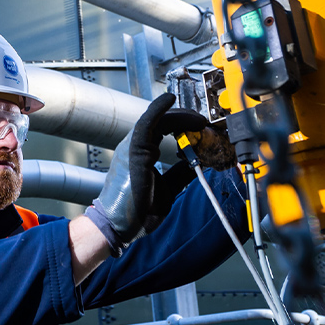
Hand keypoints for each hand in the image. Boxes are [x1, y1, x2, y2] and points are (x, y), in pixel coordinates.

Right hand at [87, 93, 192, 250]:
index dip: (183, 125)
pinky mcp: (134, 149)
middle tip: (204, 122)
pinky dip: (158, 109)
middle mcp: (135, 146)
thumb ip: (180, 174)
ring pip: (157, 119)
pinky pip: (146, 122)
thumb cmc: (136, 210)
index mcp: (141, 153)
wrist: (120, 224)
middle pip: (162, 122)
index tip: (201, 128)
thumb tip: (197, 163)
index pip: (164, 130)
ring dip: (180, 116)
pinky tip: (170, 99)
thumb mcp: (167, 188)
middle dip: (185, 119)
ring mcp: (133, 146)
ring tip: (198, 118)